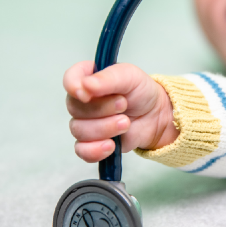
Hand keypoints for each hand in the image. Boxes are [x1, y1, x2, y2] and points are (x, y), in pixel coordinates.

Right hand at [63, 61, 178, 162]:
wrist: (155, 115)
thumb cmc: (141, 91)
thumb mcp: (129, 76)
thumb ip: (107, 78)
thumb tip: (86, 86)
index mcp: (88, 78)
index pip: (70, 79)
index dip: (73, 86)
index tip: (86, 94)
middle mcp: (82, 100)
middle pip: (75, 108)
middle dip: (102, 109)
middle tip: (123, 105)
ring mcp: (85, 122)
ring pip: (79, 130)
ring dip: (105, 128)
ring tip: (126, 123)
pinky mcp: (92, 142)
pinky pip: (82, 150)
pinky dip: (96, 150)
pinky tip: (111, 145)